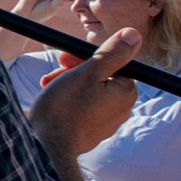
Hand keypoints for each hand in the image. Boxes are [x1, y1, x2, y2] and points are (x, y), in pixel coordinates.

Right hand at [29, 27, 140, 180]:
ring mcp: (108, 122)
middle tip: (54, 71)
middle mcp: (122, 108)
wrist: (47, 145)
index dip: (86, 58)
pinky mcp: (92, 131)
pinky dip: (69, 101)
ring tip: (48, 86)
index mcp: (126, 92)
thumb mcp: (87, 72)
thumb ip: (112, 53)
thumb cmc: (64, 107)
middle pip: (100, 77)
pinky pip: (84, 108)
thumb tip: (134, 35)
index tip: (64, 58)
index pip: (111, 63)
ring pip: (90, 92)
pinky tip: (53, 101)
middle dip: (75, 70)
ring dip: (68, 84)